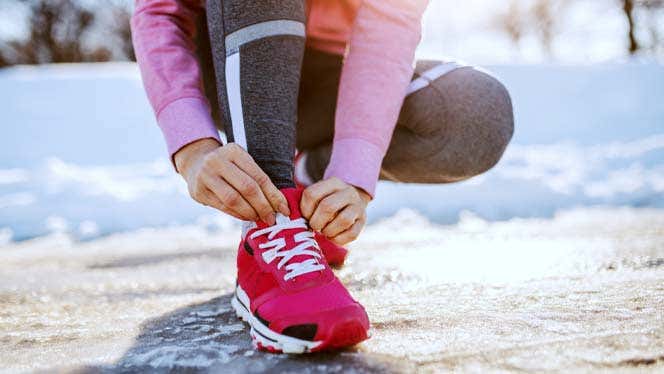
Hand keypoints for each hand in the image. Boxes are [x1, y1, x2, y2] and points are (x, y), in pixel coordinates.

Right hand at [174, 139, 289, 223]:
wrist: (196, 163)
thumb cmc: (228, 166)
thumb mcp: (241, 163)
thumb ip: (258, 179)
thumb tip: (281, 204)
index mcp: (234, 151)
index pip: (259, 176)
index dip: (274, 195)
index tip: (285, 209)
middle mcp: (217, 161)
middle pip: (248, 187)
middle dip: (263, 206)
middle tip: (272, 218)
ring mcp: (205, 176)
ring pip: (234, 199)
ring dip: (250, 212)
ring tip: (259, 218)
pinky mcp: (198, 191)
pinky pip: (223, 207)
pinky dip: (238, 214)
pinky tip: (247, 217)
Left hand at [300, 177, 370, 244]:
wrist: (352, 202)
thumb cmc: (327, 201)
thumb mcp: (319, 195)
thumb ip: (306, 202)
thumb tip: (290, 216)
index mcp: (333, 182)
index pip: (312, 194)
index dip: (304, 210)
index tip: (305, 217)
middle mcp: (348, 192)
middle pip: (327, 207)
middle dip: (316, 221)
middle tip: (314, 226)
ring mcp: (358, 207)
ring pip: (343, 220)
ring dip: (328, 231)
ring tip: (324, 231)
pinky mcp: (363, 221)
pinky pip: (351, 234)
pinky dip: (338, 239)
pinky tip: (332, 236)